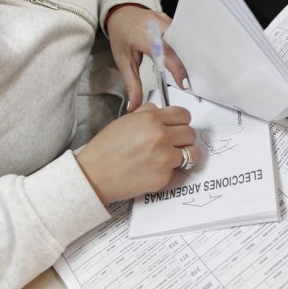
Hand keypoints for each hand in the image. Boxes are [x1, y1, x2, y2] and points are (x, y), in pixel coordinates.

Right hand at [75, 103, 200, 204]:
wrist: (94, 175)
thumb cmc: (105, 150)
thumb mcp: (124, 121)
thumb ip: (146, 113)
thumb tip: (159, 111)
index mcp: (151, 120)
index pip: (183, 115)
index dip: (182, 121)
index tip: (179, 126)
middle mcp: (161, 137)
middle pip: (190, 133)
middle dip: (184, 138)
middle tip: (174, 143)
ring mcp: (165, 158)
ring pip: (192, 153)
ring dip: (185, 154)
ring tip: (172, 156)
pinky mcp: (165, 177)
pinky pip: (178, 170)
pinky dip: (169, 170)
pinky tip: (154, 169)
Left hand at [106, 6, 186, 111]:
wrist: (121, 13)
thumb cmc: (121, 36)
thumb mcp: (123, 61)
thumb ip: (132, 84)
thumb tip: (134, 106)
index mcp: (144, 35)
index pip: (165, 52)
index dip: (176, 68)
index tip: (183, 84)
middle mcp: (157, 24)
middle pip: (178, 46)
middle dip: (186, 64)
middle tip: (188, 82)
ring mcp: (166, 20)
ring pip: (182, 40)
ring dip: (186, 56)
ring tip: (188, 73)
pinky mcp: (171, 20)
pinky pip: (181, 35)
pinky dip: (183, 49)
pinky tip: (185, 60)